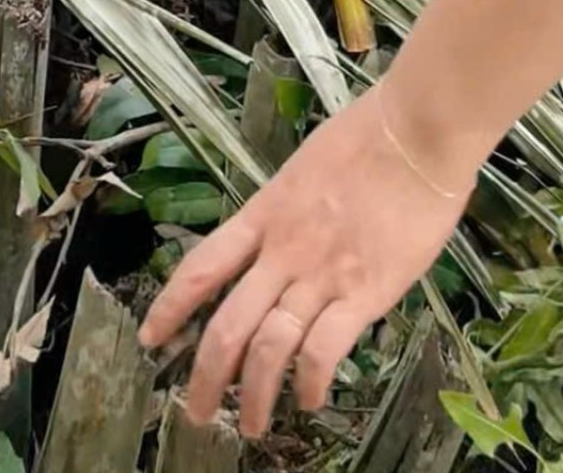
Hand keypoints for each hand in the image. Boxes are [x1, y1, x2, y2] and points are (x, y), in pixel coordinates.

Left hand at [141, 85, 474, 434]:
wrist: (412, 135)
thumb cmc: (363, 142)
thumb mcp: (303, 174)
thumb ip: (286, 217)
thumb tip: (282, 250)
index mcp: (261, 216)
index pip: (202, 267)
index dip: (171, 307)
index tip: (150, 338)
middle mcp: (281, 251)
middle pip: (228, 322)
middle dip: (205, 374)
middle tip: (195, 412)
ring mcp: (321, 274)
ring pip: (269, 344)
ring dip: (255, 393)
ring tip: (251, 427)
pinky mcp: (366, 293)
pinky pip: (325, 348)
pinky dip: (311, 381)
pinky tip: (309, 401)